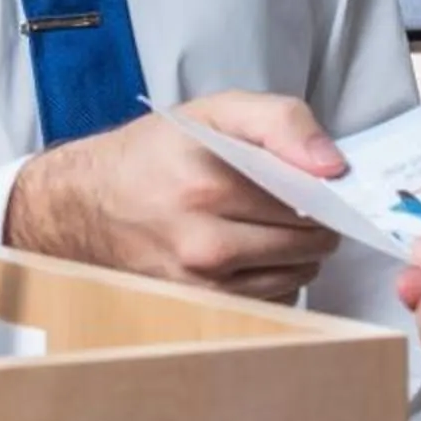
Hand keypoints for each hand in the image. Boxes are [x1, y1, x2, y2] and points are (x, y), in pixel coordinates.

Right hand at [4, 91, 345, 301]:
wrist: (86, 202)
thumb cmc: (157, 153)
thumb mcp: (217, 111)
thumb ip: (282, 122)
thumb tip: (333, 167)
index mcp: (211, 184)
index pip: (309, 198)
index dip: (325, 191)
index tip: (322, 185)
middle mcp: (204, 242)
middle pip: (307, 243)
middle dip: (316, 223)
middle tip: (300, 205)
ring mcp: (200, 284)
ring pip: (295, 277)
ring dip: (299, 255)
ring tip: (275, 228)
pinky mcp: (199, 308)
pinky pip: (271, 302)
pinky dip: (276, 280)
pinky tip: (256, 255)